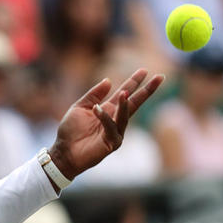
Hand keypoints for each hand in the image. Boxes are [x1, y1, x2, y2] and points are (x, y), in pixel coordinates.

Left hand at [49, 69, 164, 179]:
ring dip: (124, 104)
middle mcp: (115, 120)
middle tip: (160, 77)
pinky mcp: (112, 143)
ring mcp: (116, 132)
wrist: (63, 152)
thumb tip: (108, 80)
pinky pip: (111, 127)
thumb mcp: (80, 107)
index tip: (144, 70)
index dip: (134, 82)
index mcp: (108, 110)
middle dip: (147, 91)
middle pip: (134, 103)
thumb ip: (94, 95)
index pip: (125, 94)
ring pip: (124, 116)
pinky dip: (104, 117)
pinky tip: (97, 109)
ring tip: (124, 93)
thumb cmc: (70, 131)